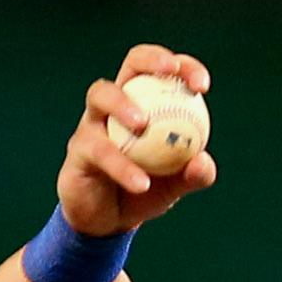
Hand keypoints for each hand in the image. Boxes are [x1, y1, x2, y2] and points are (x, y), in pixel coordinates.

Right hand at [58, 44, 217, 235]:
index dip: (183, 67)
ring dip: (122, 104)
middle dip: (151, 60)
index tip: (202, 85)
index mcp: (147, 104)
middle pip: (131, 65)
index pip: (164, 72)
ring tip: (142, 124)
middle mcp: (118, 104)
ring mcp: (94, 123)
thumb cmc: (145, 190)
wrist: (109, 221)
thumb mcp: (175, 186)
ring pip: (101, 96)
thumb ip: (193, 175)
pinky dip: (122, 167)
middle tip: (170, 72)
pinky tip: (142, 183)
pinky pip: (99, 151)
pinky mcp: (78, 150)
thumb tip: (203, 161)